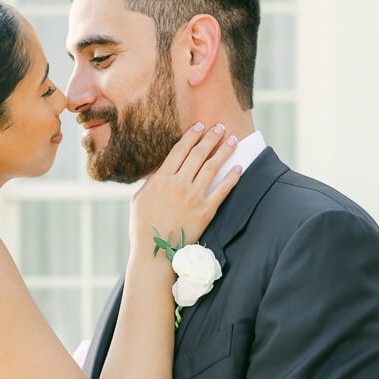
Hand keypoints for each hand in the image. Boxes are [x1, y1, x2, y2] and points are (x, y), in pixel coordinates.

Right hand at [130, 121, 240, 252]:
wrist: (153, 252)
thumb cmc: (142, 226)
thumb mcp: (139, 198)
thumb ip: (151, 181)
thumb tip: (159, 170)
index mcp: (161, 179)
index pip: (180, 149)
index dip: (191, 135)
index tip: (200, 125)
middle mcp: (178, 184)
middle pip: (198, 154)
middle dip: (211, 137)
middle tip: (220, 127)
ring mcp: (193, 197)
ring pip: (212, 167)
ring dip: (224, 151)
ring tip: (233, 140)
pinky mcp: (205, 212)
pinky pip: (222, 190)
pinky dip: (232, 177)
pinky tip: (239, 168)